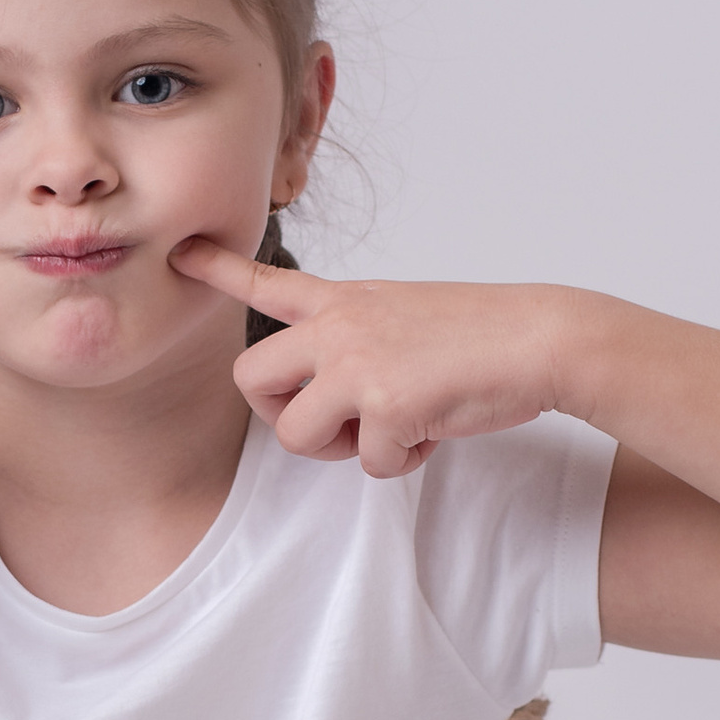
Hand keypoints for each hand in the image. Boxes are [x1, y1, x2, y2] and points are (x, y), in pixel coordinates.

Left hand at [170, 240, 560, 478]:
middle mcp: (338, 327)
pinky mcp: (383, 406)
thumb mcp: (406, 314)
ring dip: (342, 449)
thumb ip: (360, 341)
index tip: (181, 255)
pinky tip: (434, 429)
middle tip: (327, 425)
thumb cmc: (484, 334)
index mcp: (345, 300)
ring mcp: (356, 366)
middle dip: (279, 417)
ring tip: (392, 429)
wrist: (538, 339)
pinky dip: (403, 460)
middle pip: (250, 379)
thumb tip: (342, 402)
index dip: (218, 270)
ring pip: (297, 436)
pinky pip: (369, 463)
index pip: (267, 283)